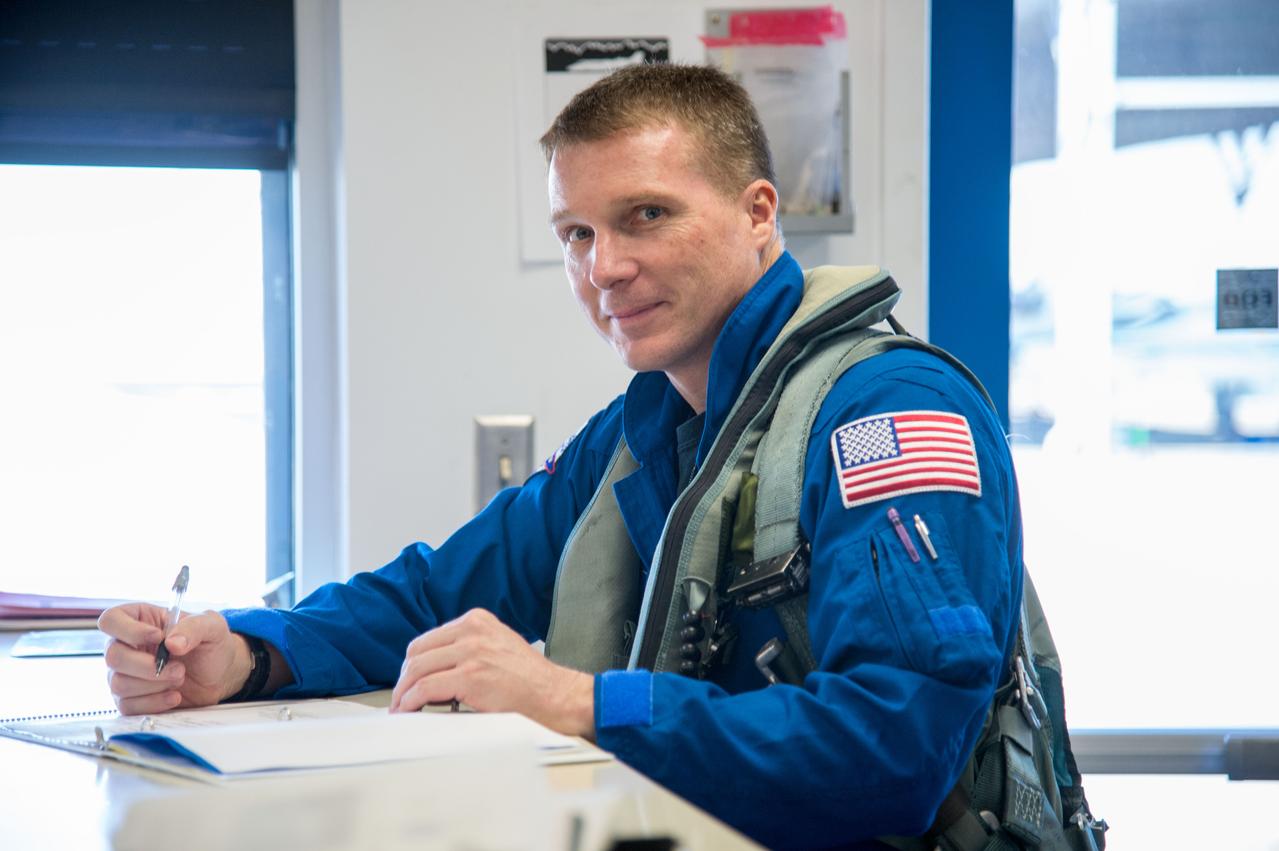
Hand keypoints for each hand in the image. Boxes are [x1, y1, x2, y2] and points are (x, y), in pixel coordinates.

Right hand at [98, 603, 251, 714]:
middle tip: (179, 668)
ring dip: (154, 685)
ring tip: (180, 678)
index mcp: (140, 620)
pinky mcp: (130, 698)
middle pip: (113, 656)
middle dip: (148, 666)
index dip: (129, 630)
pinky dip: (154, 703)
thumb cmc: (211, 644)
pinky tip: (174, 696)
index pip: (110, 620)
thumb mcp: (212, 626)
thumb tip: (171, 643)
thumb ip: (194, 627)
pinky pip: (127, 706)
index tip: (158, 637)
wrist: (220, 675)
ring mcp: (125, 674)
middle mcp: (126, 646)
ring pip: (118, 683)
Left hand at [389, 608, 594, 738]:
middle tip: (402, 698)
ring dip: (403, 693)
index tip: (408, 682)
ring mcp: (472, 652)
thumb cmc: (532, 681)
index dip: (412, 665)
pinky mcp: (471, 676)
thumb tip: (435, 669)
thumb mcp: (498, 647)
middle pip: (417, 652)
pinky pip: (425, 688)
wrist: (558, 696)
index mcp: (477, 621)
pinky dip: (411, 702)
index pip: (428, 639)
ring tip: (403, 708)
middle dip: (404, 679)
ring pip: (417, 670)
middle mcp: (473, 630)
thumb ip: (469, 648)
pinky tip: (410, 710)